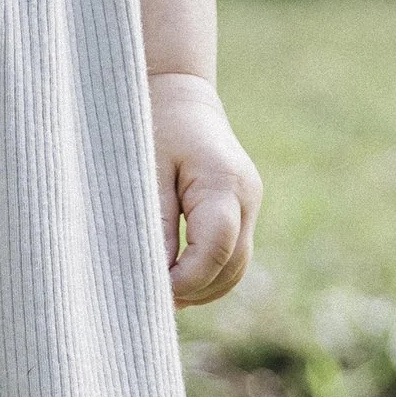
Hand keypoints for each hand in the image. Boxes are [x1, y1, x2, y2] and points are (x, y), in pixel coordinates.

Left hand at [149, 71, 260, 306]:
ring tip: (160, 296)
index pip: (217, 248)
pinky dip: (207, 276)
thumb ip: (156, 224)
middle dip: (194, 290)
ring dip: (202, 289)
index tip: (152, 290)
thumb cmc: (153, 125)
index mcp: (224, 181)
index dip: (186, 279)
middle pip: (232, 266)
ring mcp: (249, 205)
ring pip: (236, 269)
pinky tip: (174, 280)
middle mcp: (247, 196)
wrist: (177, 95)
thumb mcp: (146, 171)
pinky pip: (232, 257)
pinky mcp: (241, 211)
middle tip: (150, 301)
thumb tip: (158, 279)